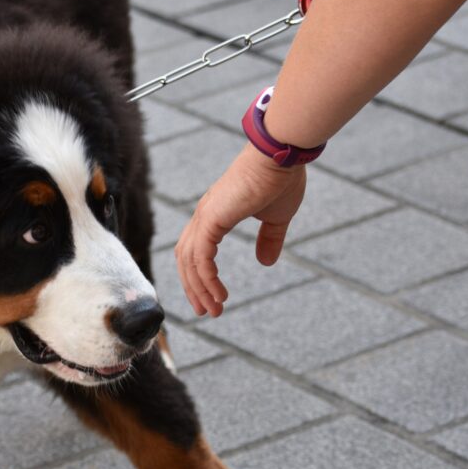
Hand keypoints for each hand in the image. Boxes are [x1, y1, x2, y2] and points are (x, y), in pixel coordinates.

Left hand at [174, 143, 306, 316]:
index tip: (211, 298)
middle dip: (194, 288)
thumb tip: (265, 262)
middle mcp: (204, 215)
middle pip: (185, 259)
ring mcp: (205, 216)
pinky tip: (219, 295)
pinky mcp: (212, 219)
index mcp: (214, 214)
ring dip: (200, 289)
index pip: (195, 250)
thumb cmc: (280, 180)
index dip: (199, 276)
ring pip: (190, 262)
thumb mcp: (276, 219)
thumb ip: (269, 240)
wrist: (281, 156)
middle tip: (205, 312)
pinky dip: (207, 279)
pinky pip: (201, 257)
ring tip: (214, 310)